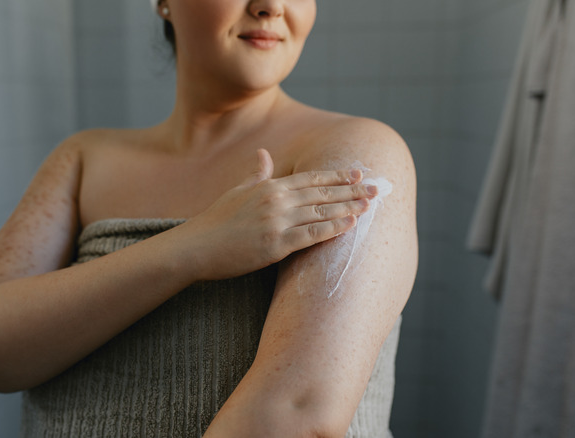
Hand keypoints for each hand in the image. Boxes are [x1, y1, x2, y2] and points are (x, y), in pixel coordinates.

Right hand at [180, 149, 377, 279]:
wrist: (196, 247)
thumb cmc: (215, 221)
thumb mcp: (237, 191)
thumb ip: (256, 174)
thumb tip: (263, 154)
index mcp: (269, 186)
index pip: (311, 178)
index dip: (337, 175)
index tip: (358, 173)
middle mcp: (276, 200)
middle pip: (323, 193)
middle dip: (353, 190)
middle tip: (377, 188)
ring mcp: (277, 222)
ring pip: (322, 211)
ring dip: (350, 207)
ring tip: (371, 205)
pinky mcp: (275, 245)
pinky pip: (312, 235)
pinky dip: (333, 228)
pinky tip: (351, 224)